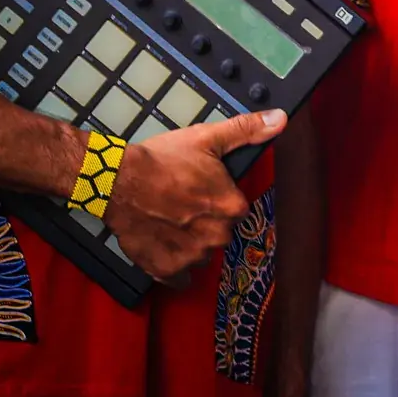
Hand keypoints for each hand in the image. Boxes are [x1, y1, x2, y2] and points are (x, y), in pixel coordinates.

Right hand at [101, 109, 285, 280]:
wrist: (118, 181)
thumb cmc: (162, 161)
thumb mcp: (208, 138)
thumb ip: (246, 130)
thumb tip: (279, 119)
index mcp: (232, 207)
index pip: (236, 208)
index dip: (218, 199)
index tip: (201, 191)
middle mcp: (217, 236)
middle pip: (219, 231)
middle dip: (205, 221)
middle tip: (181, 204)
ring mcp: (192, 256)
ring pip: (200, 253)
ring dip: (190, 242)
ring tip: (167, 220)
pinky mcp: (166, 270)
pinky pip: (180, 277)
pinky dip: (173, 266)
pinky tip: (164, 247)